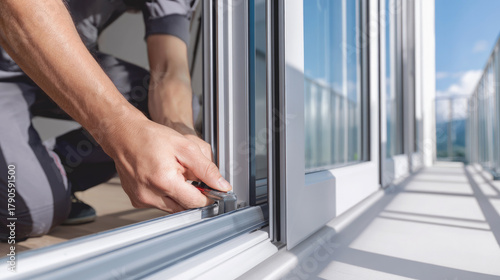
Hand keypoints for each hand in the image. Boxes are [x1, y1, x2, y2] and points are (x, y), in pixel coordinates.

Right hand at [102, 117, 231, 212]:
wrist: (124, 134)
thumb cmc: (151, 137)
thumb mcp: (185, 147)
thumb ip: (206, 169)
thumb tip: (222, 185)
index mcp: (164, 181)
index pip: (196, 202)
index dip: (207, 194)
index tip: (209, 187)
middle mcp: (150, 195)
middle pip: (184, 207)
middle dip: (192, 193)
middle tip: (188, 174)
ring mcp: (141, 199)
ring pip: (172, 207)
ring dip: (178, 194)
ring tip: (173, 173)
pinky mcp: (136, 200)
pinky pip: (159, 204)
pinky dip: (166, 194)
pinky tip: (162, 177)